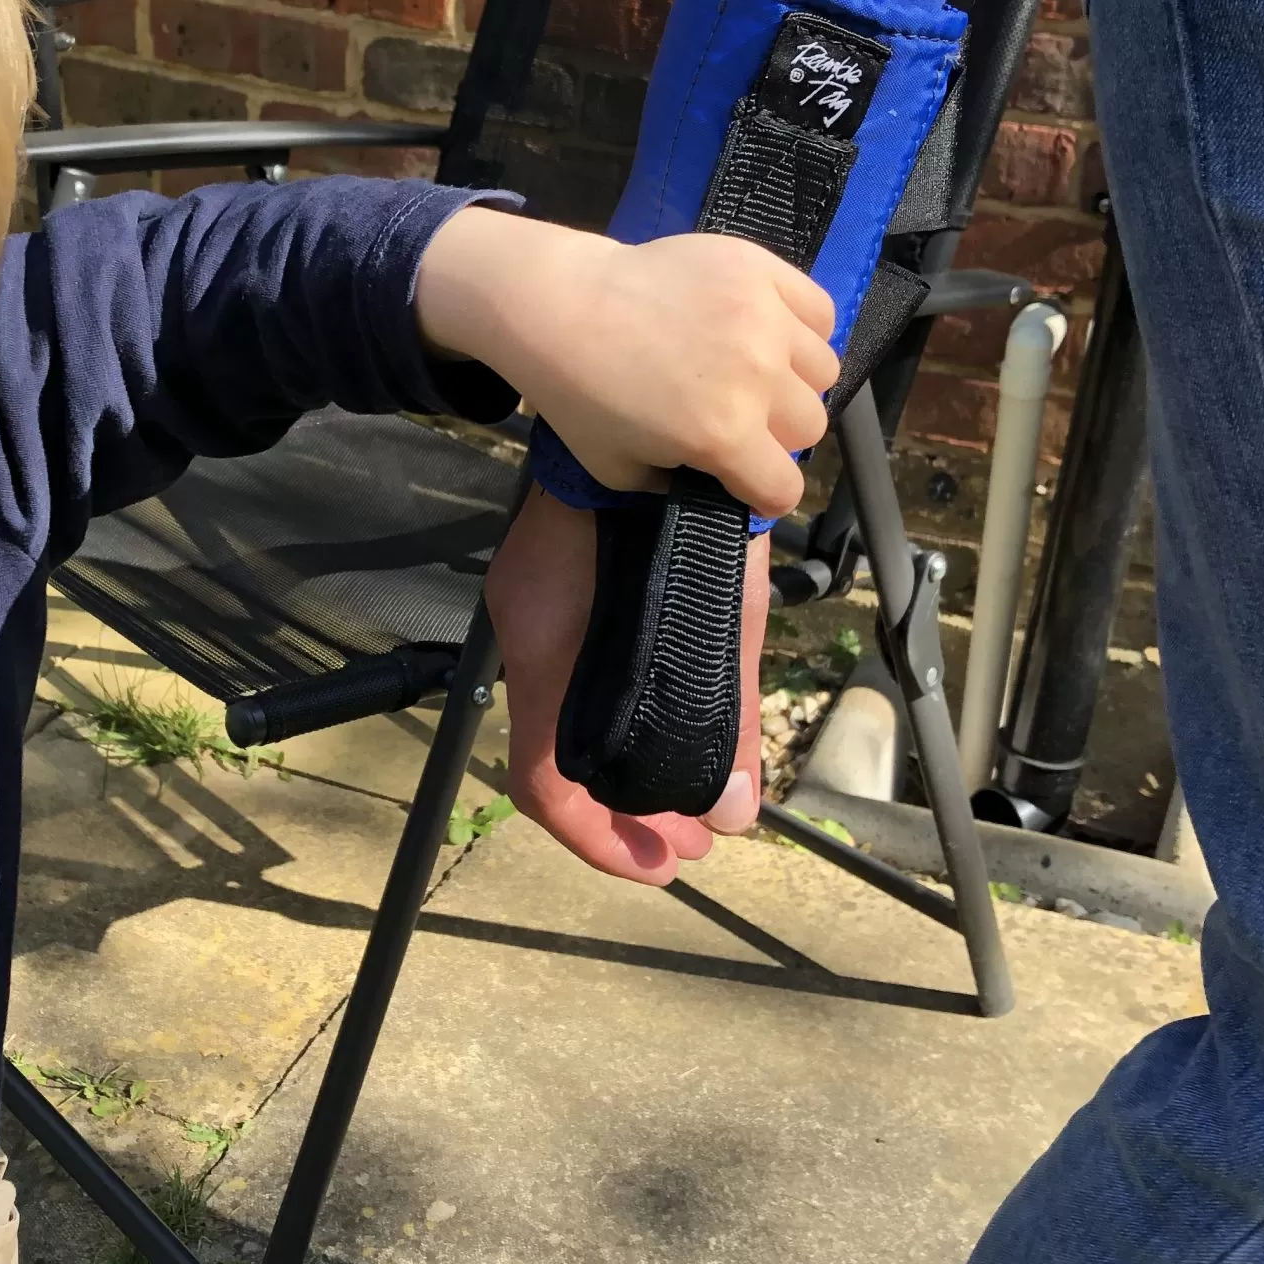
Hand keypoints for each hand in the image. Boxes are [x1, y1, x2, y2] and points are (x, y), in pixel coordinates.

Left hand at [418, 210, 836, 517]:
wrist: (557, 304)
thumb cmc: (578, 393)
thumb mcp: (618, 470)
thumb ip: (678, 488)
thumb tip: (717, 485)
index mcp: (723, 434)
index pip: (785, 488)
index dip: (764, 493)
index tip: (745, 481)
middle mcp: (757, 377)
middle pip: (809, 427)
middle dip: (777, 436)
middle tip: (739, 419)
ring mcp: (764, 317)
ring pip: (823, 369)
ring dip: (794, 381)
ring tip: (755, 371)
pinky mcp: (760, 269)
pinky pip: (818, 309)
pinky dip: (804, 327)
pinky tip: (770, 331)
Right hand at [486, 484, 767, 885]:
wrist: (654, 397)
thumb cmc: (690, 508)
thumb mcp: (724, 615)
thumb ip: (726, 711)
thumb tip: (736, 814)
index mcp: (548, 650)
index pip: (543, 784)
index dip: (599, 842)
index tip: (661, 865)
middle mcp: (528, 636)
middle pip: (554, 762)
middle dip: (623, 816)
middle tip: (690, 844)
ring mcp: (534, 609)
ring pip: (565, 723)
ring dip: (625, 771)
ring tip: (691, 801)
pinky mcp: (555, 590)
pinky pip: (574, 679)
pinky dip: (615, 722)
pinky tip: (666, 729)